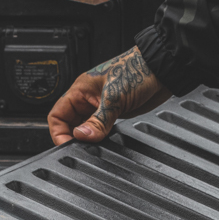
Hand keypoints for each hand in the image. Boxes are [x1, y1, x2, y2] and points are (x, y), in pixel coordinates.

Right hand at [48, 46, 171, 144]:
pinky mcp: (114, 113)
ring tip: (94, 146)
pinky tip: (104, 141)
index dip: (58, 133)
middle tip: (81, 148)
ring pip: (85, 127)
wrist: (161, 71)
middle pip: (69, 124)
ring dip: (88, 138)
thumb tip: (82, 136)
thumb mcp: (113, 98)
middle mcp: (87, 98)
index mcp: (80, 90)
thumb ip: (97, 121)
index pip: (57, 115)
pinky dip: (100, 136)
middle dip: (73, 137)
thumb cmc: (136, 71)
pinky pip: (100, 128)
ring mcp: (100, 106)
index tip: (67, 146)